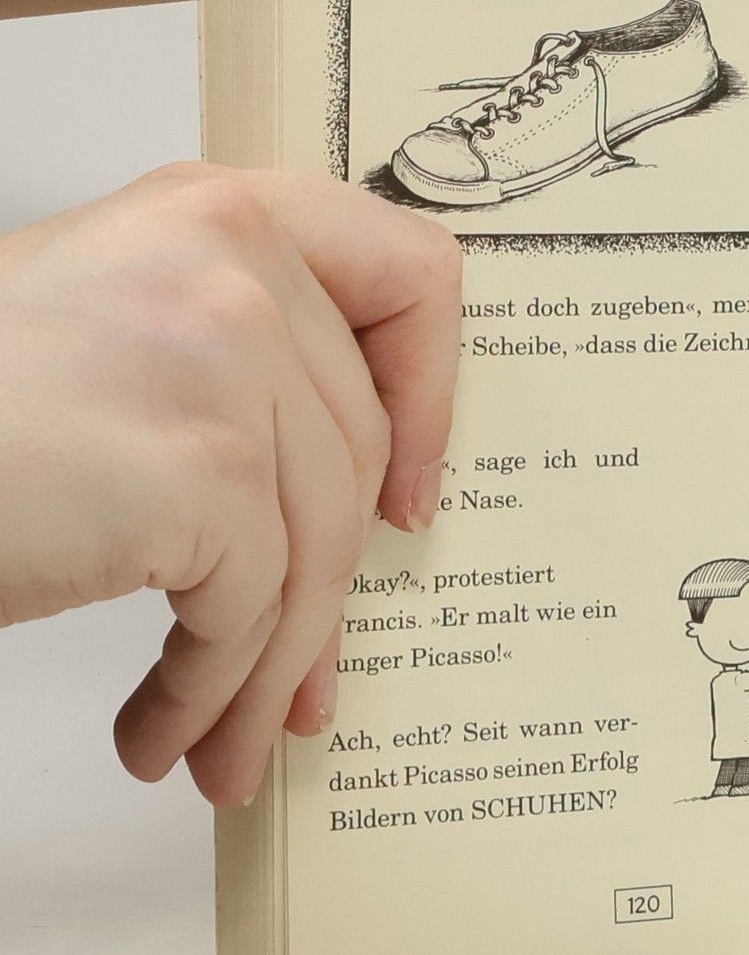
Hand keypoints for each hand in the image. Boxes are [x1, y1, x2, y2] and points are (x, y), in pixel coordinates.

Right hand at [0, 165, 461, 803]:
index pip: (410, 273)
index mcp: (218, 214)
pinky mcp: (202, 467)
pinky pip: (251, 607)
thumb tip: (350, 495)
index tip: (406, 488)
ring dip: (266, 666)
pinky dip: (211, 689)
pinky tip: (167, 732)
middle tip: (300, 679)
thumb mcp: (112, 333)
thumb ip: (233, 363)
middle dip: (328, 589)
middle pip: (357, 451)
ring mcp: (226, 358)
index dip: (432, 392)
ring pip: (312, 546)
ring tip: (223, 740)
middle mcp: (234, 263)